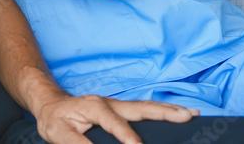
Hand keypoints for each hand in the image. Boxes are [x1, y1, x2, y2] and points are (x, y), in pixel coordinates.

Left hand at [35, 93, 197, 143]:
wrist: (50, 104)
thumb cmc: (54, 119)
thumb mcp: (58, 133)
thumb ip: (76, 143)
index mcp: (94, 107)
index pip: (114, 122)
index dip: (126, 136)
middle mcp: (110, 103)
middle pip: (141, 108)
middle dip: (164, 112)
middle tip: (187, 115)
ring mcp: (117, 106)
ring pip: (146, 108)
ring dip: (169, 111)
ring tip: (192, 113)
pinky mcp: (121, 111)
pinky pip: (143, 111)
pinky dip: (161, 113)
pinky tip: (177, 115)